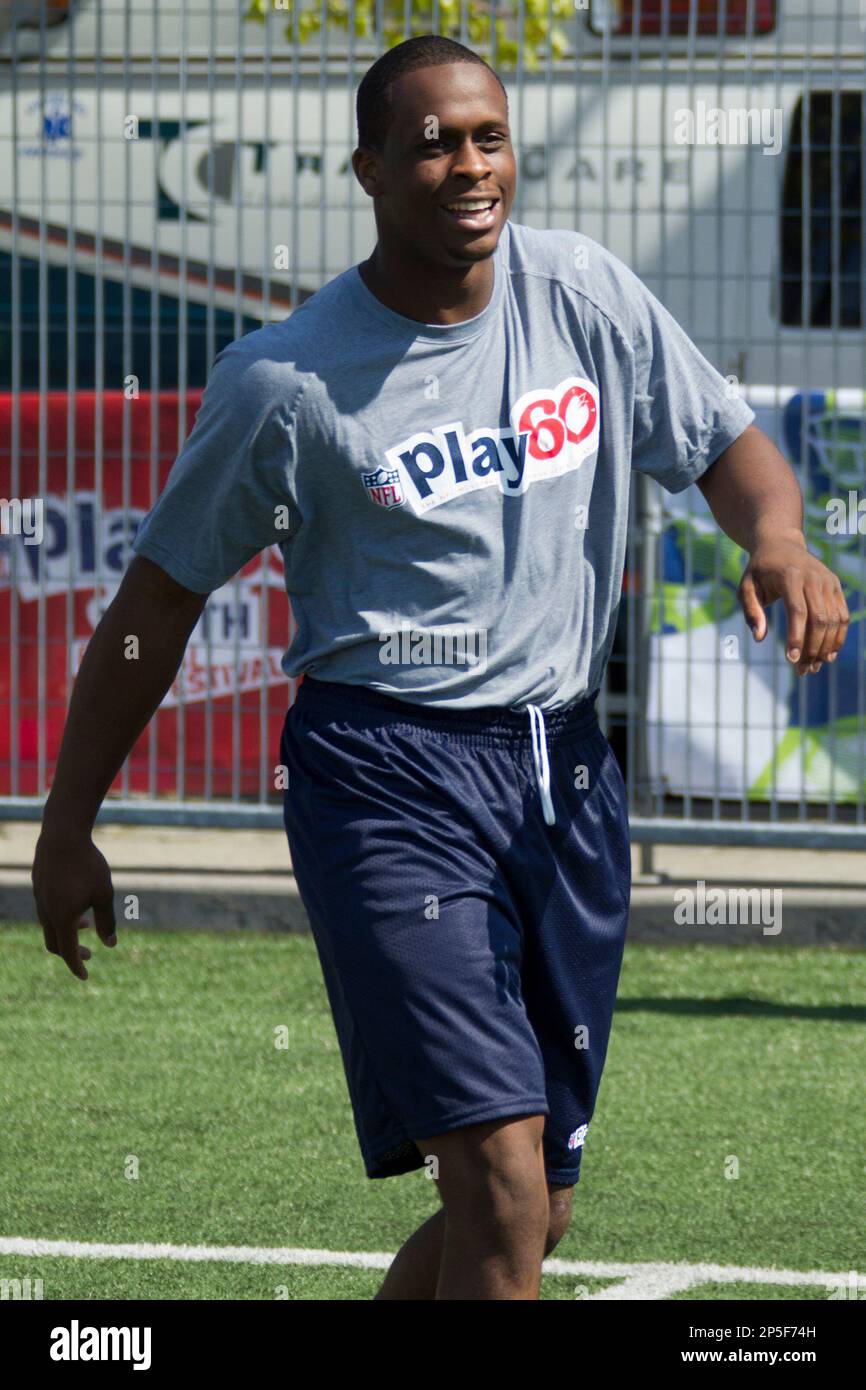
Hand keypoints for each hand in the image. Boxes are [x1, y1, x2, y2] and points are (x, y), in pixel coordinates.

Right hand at [31, 828, 117, 979]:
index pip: (68, 952)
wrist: (63, 835)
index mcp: (63, 919)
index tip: (85, 976)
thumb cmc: (88, 865)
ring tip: (86, 924)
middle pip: (55, 944)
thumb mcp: (104, 894)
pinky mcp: (38, 887)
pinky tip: (75, 903)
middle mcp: (47, 913)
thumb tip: (110, 944)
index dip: (76, 966)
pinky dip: (60, 917)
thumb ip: (107, 921)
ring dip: (67, 932)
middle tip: (89, 954)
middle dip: (71, 953)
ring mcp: (39, 899)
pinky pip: (46, 910)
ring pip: (50, 926)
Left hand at [738, 532, 848, 675]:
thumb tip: (760, 638)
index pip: (798, 611)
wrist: (781, 543)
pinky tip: (828, 655)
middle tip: (801, 671)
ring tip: (813, 667)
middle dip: (812, 648)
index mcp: (790, 576)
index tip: (791, 660)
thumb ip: (751, 611)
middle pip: (820, 619)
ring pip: (834, 620)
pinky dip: (838, 637)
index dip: (796, 637)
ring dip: (826, 647)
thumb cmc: (760, 570)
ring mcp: (828, 581)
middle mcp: (814, 578)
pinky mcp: (835, 586)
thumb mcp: (746, 587)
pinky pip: (842, 615)